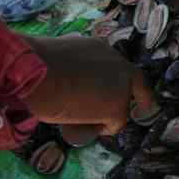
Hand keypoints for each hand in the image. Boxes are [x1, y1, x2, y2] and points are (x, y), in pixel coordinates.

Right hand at [22, 35, 153, 136]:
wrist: (35, 74)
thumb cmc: (36, 67)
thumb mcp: (63, 59)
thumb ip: (78, 68)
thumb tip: (74, 82)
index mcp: (102, 49)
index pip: (119, 65)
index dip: (124, 79)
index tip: (132, 88)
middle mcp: (118, 64)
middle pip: (135, 82)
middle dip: (140, 96)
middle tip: (143, 107)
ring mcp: (122, 87)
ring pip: (120, 107)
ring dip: (104, 116)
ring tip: (77, 118)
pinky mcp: (118, 107)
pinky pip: (113, 125)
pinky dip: (98, 129)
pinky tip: (82, 127)